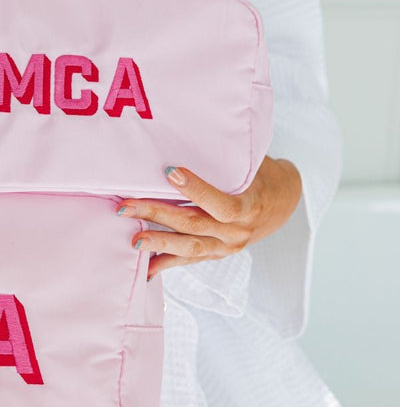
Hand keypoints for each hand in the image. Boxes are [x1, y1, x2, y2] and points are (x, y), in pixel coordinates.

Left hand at [116, 157, 302, 280]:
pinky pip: (189, 261)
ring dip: (158, 243)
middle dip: (157, 215)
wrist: (282, 204)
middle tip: (126, 207)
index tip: (169, 172)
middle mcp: (237, 232)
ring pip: (190, 248)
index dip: (196, 189)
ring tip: (133, 239)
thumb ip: (225, 162)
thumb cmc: (262, 177)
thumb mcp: (251, 165)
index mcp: (250, 207)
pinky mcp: (216, 255)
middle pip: (194, 225)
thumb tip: (185, 138)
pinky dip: (166, 265)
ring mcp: (226, 247)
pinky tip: (145, 269)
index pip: (221, 203)